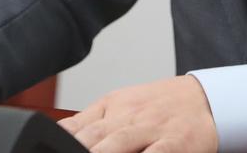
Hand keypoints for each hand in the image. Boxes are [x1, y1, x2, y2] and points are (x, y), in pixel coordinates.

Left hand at [58, 74, 218, 152]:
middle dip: (75, 152)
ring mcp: (151, 130)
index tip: (42, 152)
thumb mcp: (121, 104)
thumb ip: (87, 121)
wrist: (205, 99)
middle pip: (93, 136)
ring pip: (120, 142)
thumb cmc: (159, 106)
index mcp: (112, 107)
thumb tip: (55, 135)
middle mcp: (128, 117)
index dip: (57, 143)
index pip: (76, 128)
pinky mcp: (175, 143)